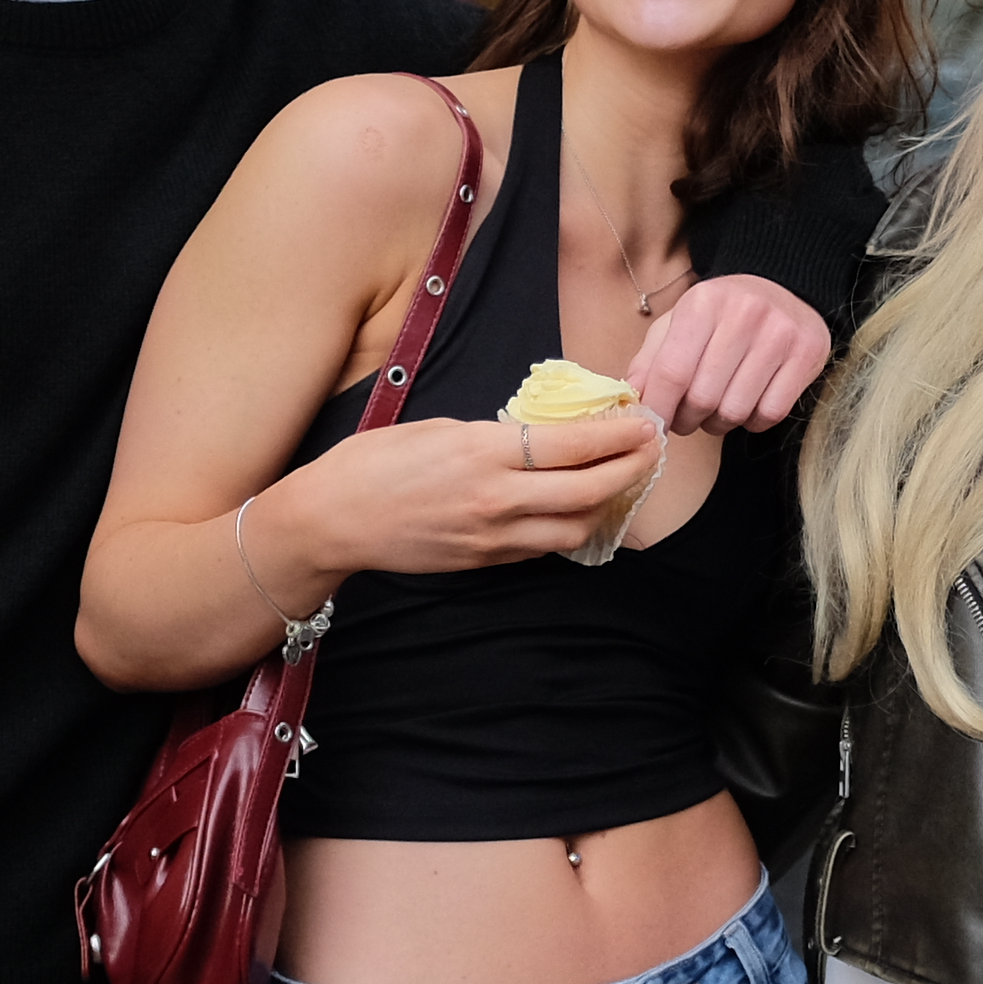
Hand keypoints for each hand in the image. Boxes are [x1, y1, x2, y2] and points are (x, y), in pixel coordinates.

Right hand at [254, 404, 666, 587]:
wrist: (332, 520)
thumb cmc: (373, 462)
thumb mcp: (437, 426)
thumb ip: (494, 435)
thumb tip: (538, 437)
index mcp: (483, 451)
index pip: (572, 445)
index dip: (617, 435)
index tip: (642, 421)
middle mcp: (495, 498)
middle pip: (587, 492)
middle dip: (629, 469)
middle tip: (650, 448)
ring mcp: (491, 537)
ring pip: (574, 528)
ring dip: (605, 504)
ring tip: (619, 479)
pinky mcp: (484, 562)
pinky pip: (542, 547)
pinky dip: (568, 526)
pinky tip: (576, 507)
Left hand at [633, 273, 834, 437]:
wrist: (783, 288)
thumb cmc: (722, 313)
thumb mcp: (679, 323)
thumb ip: (651, 360)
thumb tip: (632, 400)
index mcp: (704, 302)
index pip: (672, 372)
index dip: (658, 408)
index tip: (653, 425)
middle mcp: (745, 314)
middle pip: (703, 398)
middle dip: (687, 420)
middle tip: (686, 418)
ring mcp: (781, 334)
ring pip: (735, 411)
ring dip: (719, 423)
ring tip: (716, 411)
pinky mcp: (807, 354)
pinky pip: (770, 414)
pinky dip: (752, 422)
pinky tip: (747, 406)